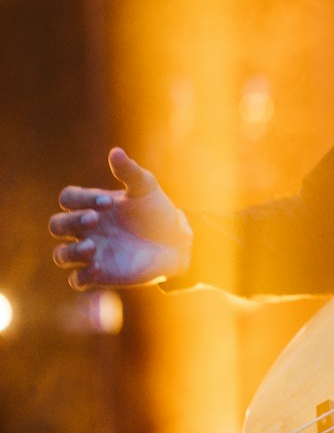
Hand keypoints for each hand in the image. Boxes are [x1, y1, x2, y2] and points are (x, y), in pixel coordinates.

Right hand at [50, 147, 192, 289]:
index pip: (69, 198)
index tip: (108, 202)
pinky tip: (98, 267)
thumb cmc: (158, 212)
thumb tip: (115, 152)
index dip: (81, 199)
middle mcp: (87, 229)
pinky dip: (81, 275)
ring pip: (61, 254)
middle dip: (70, 222)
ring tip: (93, 247)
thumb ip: (130, 172)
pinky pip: (78, 280)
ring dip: (71, 251)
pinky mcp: (99, 275)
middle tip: (94, 220)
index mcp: (93, 205)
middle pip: (57, 225)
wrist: (177, 242)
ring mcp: (92, 252)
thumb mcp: (146, 189)